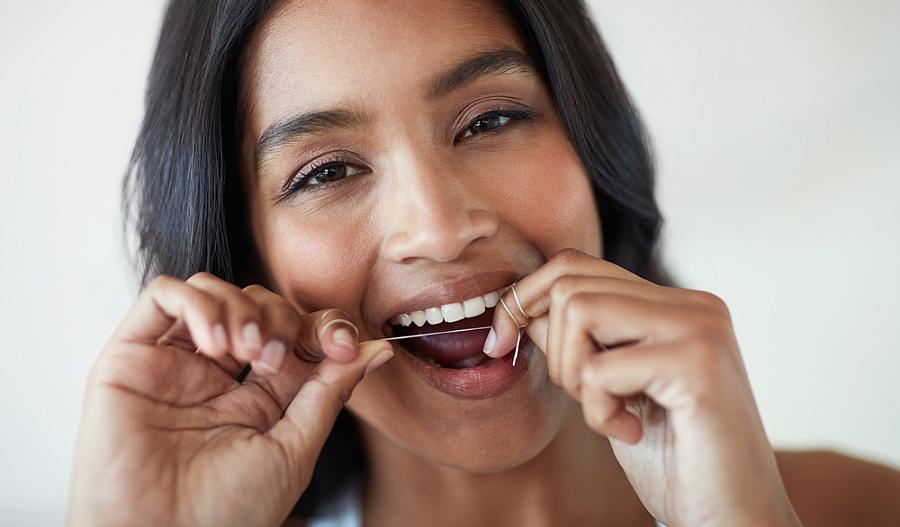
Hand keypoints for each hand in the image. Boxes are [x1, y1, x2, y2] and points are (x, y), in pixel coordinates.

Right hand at [68, 272, 393, 526]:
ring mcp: (173, 363)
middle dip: (280, 318)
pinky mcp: (131, 356)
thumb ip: (329, 391)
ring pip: (214, 291)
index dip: (323, 327)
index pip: (295, 334)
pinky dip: (198, 303)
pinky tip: (214, 342)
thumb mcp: (295, 447)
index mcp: (258, 399)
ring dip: (242, 308)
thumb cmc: (226, 512)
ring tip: (245, 351)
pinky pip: (163, 295)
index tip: (343, 344)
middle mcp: (216, 376)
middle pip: (259, 304)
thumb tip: (377, 349)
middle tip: (276, 358)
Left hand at [486, 249, 801, 526]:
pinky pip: (598, 370)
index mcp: (676, 304)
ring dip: (574, 375)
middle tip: (585, 397)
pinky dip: (597, 412)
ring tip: (611, 413)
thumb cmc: (674, 457)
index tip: (500, 343)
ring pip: (579, 310)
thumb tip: (521, 308)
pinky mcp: (697, 363)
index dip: (525, 299)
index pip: (577, 265)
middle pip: (571, 282)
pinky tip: (632, 434)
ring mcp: (700, 327)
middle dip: (553, 348)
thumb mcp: (610, 389)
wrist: (733, 516)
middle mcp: (693, 303)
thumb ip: (577, 343)